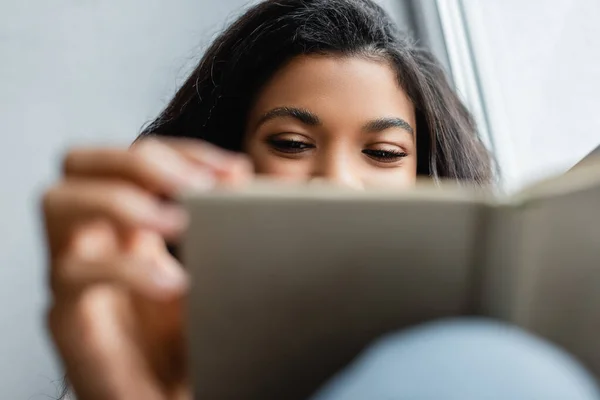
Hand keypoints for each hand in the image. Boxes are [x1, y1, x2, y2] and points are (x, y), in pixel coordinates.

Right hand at [43, 138, 252, 399]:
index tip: (234, 171)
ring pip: (59, 202)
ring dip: (124, 200)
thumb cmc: (197, 337)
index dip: (183, 153)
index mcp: (130, 222)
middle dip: (141, 161)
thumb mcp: (217, 272)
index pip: (137, 158)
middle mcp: (94, 237)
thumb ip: (227, 225)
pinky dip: (128, 268)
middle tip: (197, 186)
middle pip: (81, 162)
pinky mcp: (68, 316)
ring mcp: (73, 272)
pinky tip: (173, 283)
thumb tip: (248, 179)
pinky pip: (76, 272)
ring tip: (179, 221)